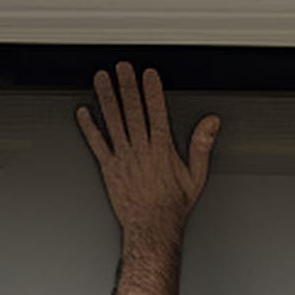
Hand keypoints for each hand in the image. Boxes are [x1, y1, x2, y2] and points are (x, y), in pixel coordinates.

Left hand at [77, 61, 220, 240]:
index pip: (156, 112)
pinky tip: (84, 112)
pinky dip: (89, 127)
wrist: (152, 228)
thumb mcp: (196, 176)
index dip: (151, 90)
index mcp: (162, 150)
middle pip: (132, 111)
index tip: (148, 73)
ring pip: (112, 121)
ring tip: (102, 78)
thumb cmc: (173, 206)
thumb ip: (202, 146)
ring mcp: (122, 158)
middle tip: (122, 67)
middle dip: (127, 85)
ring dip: (106, 97)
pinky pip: (96, 144)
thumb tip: (211, 123)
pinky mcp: (108, 168)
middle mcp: (140, 150)